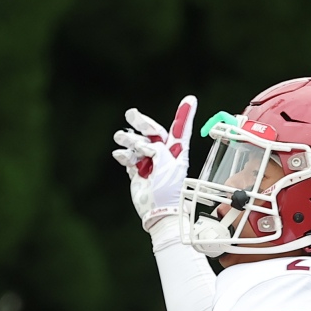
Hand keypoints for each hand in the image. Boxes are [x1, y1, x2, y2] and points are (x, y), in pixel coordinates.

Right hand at [112, 97, 194, 228]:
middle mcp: (164, 156)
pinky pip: (129, 158)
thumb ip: (157, 149)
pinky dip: (124, 154)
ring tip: (120, 137)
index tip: (190, 99)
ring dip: (129, 139)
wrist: (158, 212)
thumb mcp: (167, 164)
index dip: (184, 115)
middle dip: (143, 122)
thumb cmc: (168, 190)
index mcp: (176, 153)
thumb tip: (144, 144)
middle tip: (131, 114)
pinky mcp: (139, 173)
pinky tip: (120, 154)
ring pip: (138, 144)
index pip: (180, 130)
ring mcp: (151, 164)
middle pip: (154, 133)